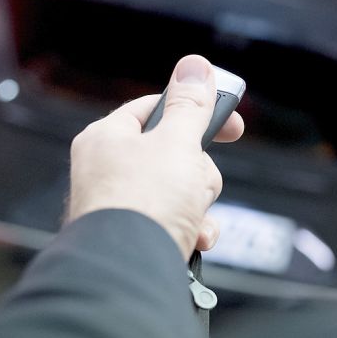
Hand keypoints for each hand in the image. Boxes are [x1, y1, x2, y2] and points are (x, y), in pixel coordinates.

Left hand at [66, 55, 243, 258]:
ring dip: (198, 202)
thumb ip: (191, 105)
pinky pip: (175, 222)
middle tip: (196, 178)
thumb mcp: (177, 143)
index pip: (154, 108)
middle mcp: (107, 170)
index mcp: (106, 138)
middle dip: (198, 170)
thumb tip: (195, 65)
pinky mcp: (134, 237)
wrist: (128, 272)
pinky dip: (190, 229)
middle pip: (174, 153)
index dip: (195, 110)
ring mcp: (120, 207)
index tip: (230, 122)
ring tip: (189, 213)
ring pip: (180, 190)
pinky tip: (191, 237)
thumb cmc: (144, 202)